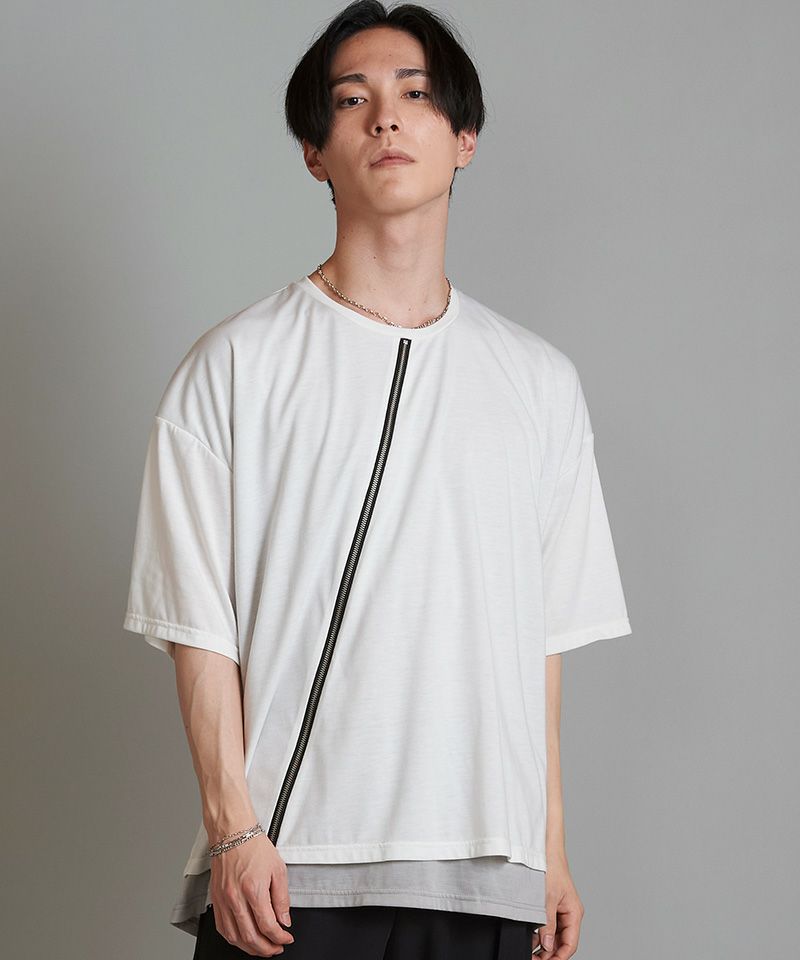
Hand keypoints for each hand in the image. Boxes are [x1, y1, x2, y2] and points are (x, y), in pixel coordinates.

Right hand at [208, 833, 294, 955]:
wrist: (232, 834)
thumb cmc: (254, 847)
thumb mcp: (278, 869)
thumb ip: (282, 898)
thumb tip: (284, 920)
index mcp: (253, 889)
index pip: (268, 925)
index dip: (280, 937)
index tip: (286, 938)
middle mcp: (235, 898)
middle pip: (251, 937)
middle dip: (267, 948)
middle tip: (276, 948)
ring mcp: (223, 901)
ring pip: (235, 937)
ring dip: (250, 948)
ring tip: (262, 948)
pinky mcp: (215, 900)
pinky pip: (222, 929)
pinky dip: (234, 939)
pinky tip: (243, 939)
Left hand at [532, 851, 583, 958]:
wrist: (545, 849)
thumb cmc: (551, 867)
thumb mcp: (547, 898)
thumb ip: (547, 923)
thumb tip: (547, 945)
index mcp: (574, 913)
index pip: (570, 945)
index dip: (558, 958)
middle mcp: (568, 914)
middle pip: (561, 943)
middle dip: (549, 953)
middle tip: (533, 959)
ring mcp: (559, 910)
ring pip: (554, 935)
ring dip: (543, 945)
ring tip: (530, 951)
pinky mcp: (550, 906)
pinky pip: (547, 925)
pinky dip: (539, 933)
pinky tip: (530, 938)